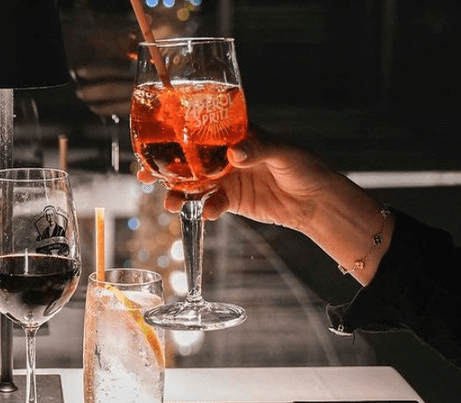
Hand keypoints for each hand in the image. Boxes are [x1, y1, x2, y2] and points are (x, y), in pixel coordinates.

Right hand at [146, 128, 351, 233]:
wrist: (315, 202)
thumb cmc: (303, 167)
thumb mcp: (282, 153)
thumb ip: (257, 151)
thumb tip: (234, 154)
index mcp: (235, 135)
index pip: (201, 130)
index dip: (176, 135)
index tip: (154, 139)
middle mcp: (225, 156)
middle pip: (187, 159)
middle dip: (164, 168)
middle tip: (145, 176)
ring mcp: (226, 179)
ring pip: (193, 184)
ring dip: (179, 194)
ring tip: (171, 204)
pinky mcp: (230, 201)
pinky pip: (210, 204)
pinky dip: (205, 209)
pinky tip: (206, 213)